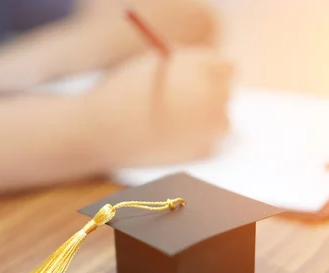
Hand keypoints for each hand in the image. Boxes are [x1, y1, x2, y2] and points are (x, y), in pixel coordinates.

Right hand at [87, 48, 231, 166]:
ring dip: (205, 122)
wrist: (100, 131)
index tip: (199, 81)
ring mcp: (211, 127)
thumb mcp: (155, 63)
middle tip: (183, 105)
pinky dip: (193, 143)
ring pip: (221, 123)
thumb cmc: (121, 93)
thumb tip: (212, 71)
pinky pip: (209, 146)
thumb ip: (187, 63)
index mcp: (203, 68)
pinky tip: (166, 141)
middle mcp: (214, 95)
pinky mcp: (203, 153)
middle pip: (227, 94)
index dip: (211, 73)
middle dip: (209, 97)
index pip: (228, 68)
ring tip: (170, 124)